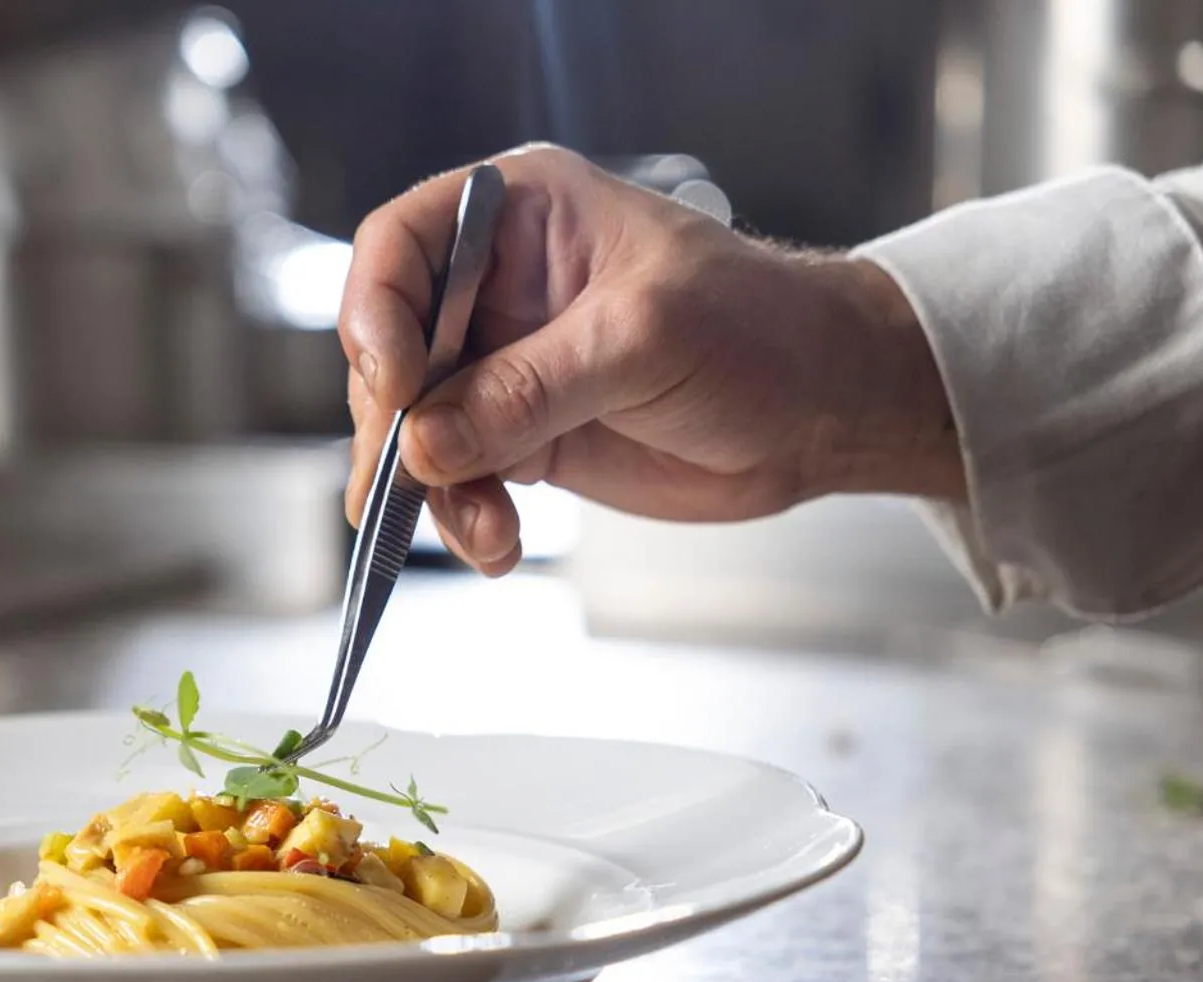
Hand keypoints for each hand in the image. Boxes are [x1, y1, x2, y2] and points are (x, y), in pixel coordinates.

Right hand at [338, 144, 964, 573]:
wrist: (823, 410)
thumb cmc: (760, 329)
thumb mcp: (643, 339)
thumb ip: (529, 390)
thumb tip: (426, 444)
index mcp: (519, 217)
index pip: (399, 248)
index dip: (378, 314)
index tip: (400, 383)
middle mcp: (495, 289)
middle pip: (389, 350)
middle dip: (396, 422)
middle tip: (413, 476)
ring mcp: (503, 368)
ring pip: (413, 429)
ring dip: (428, 488)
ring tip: (483, 527)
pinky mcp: (519, 438)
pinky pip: (454, 481)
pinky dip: (462, 518)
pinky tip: (498, 543)